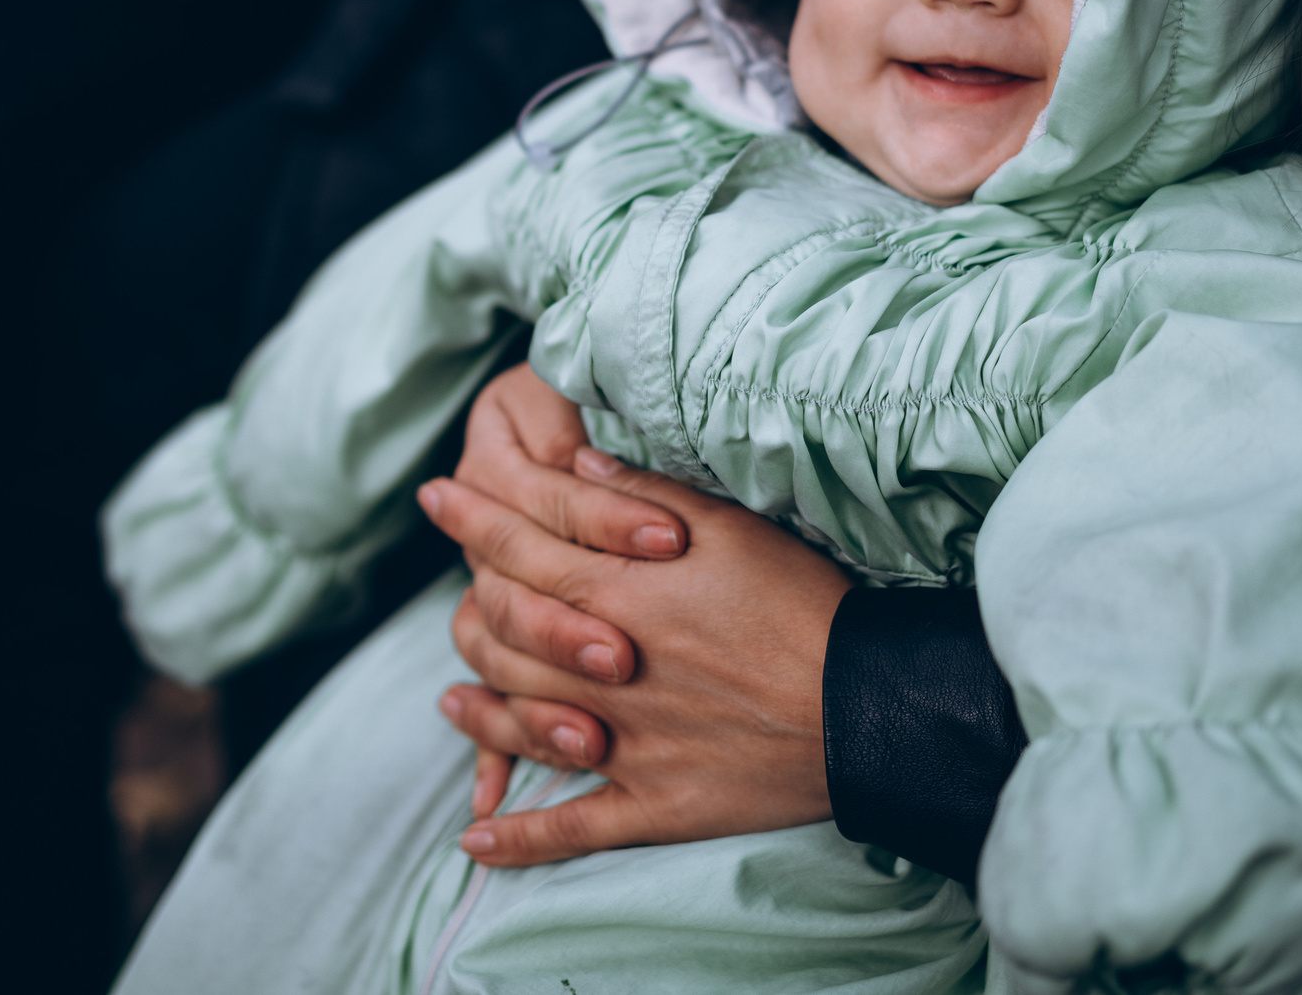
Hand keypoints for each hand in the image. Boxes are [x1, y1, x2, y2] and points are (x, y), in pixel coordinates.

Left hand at [417, 368, 851, 865]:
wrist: (866, 703)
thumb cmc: (804, 603)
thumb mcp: (730, 526)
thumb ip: (644, 493)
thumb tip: (577, 458)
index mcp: (617, 591)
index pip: (516, 547)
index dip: (470, 518)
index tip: (435, 496)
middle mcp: (602, 669)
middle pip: (503, 633)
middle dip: (466, 606)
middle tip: (447, 597)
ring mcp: (622, 743)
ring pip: (518, 721)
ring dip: (476, 711)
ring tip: (449, 700)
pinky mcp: (652, 804)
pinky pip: (567, 827)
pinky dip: (516, 837)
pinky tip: (474, 841)